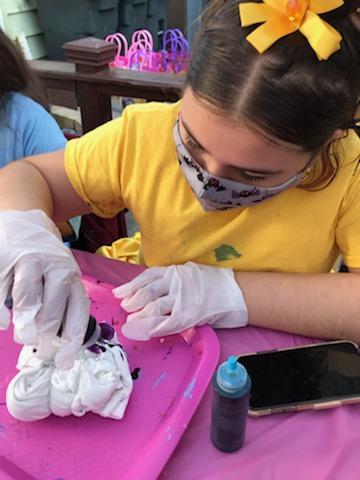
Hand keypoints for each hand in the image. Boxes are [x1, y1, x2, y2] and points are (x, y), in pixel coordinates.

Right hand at [0, 210, 89, 368]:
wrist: (27, 221)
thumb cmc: (47, 262)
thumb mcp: (63, 278)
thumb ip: (62, 306)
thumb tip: (59, 347)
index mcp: (72, 277)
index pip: (78, 310)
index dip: (72, 340)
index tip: (64, 362)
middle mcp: (55, 268)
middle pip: (53, 308)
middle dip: (46, 337)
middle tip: (41, 351)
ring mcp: (29, 262)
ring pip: (28, 299)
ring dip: (25, 325)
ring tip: (24, 338)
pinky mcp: (5, 258)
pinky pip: (1, 289)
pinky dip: (1, 311)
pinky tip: (5, 323)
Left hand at [113, 262, 247, 339]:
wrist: (239, 292)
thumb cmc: (217, 284)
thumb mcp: (192, 274)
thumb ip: (174, 279)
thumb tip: (154, 290)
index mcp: (176, 271)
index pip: (148, 276)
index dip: (131, 285)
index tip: (119, 293)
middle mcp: (176, 282)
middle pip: (147, 292)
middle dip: (132, 301)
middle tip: (125, 308)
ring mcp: (182, 299)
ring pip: (154, 307)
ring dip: (140, 316)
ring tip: (132, 322)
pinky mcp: (189, 315)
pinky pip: (167, 323)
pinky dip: (155, 328)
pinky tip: (147, 332)